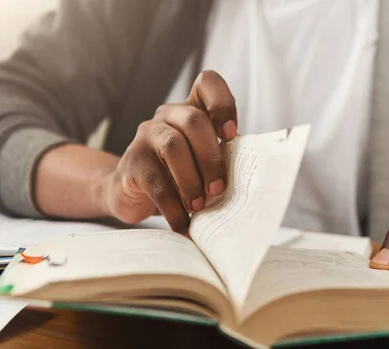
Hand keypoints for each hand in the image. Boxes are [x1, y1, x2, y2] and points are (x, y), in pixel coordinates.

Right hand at [100, 70, 237, 231]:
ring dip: (192, 180)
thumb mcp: (203, 162)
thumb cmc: (179, 175)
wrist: (132, 192)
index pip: (207, 83)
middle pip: (194, 121)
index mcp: (191, 110)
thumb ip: (224, 159)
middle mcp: (167, 116)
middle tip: (219, 190)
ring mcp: (145, 135)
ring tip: (200, 206)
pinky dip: (173, 207)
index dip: (223, 104)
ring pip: (173, 146)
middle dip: (212, 158)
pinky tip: (182, 224)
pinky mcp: (131, 162)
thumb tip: (257, 180)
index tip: (232, 135)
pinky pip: (155, 180)